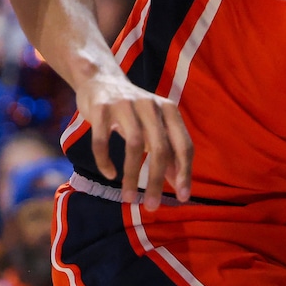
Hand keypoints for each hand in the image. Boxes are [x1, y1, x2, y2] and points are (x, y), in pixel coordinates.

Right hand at [77, 74, 192, 208]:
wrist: (100, 79)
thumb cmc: (133, 110)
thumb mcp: (154, 126)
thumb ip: (168, 151)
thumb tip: (178, 183)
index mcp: (169, 110)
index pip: (183, 145)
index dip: (185, 172)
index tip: (183, 197)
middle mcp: (150, 105)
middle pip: (159, 148)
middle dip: (156, 180)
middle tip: (152, 206)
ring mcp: (125, 104)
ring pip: (133, 145)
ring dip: (130, 176)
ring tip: (128, 198)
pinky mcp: (101, 108)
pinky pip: (102, 140)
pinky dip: (105, 160)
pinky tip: (109, 173)